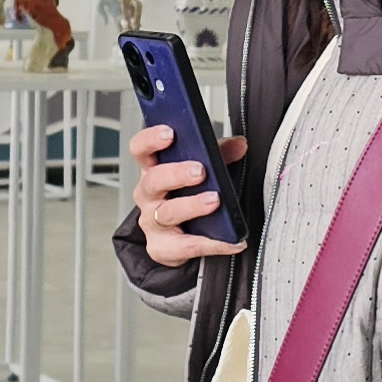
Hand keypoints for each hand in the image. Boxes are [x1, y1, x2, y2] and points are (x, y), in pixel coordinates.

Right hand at [128, 122, 247, 266]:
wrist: (179, 238)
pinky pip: (186, 246)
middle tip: (199, 171)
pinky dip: (212, 244)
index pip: (141, 149)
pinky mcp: (160, 248)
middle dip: (176, 173)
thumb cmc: (185, 196)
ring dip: (192, 205)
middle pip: (154, 180)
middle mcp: (147, 195)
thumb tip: (240, 144)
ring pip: (167, 212)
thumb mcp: (201, 170)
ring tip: (215, 200)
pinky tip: (232, 241)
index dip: (151, 139)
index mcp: (153, 169)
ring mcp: (152, 222)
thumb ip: (219, 154)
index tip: (170, 133)